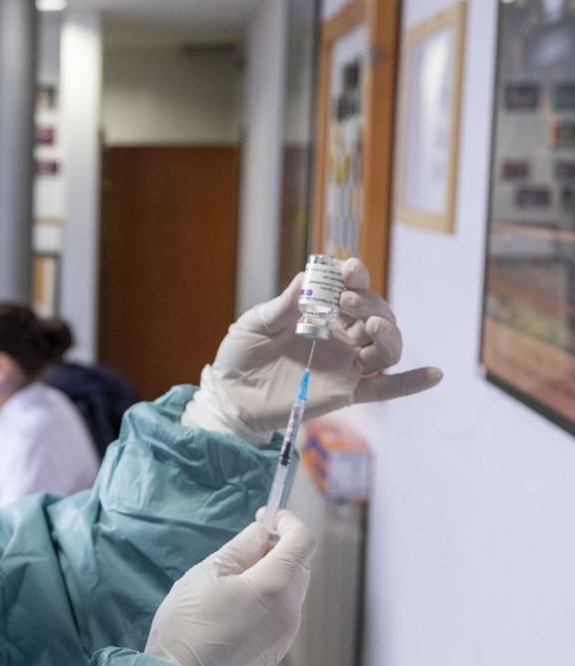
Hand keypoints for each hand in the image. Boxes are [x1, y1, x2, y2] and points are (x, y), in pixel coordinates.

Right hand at [145, 511, 315, 665]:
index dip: (287, 521)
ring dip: (270, 575)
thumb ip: (239, 548)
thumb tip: (260, 533)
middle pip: (299, 565)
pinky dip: (267, 598)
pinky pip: (281, 612)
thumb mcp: (207, 573)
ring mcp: (286, 633)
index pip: (303, 540)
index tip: (266, 516)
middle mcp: (290, 609)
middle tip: (242, 549)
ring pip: (290, 589)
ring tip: (231, 580)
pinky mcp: (277, 650)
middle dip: (277, 548)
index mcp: (274, 585)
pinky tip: (234, 607)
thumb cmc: (189, 624)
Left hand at [183, 258, 442, 441]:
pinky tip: (435, 374)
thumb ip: (283, 304)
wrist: (230, 397)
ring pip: (386, 349)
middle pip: (376, 316)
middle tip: (346, 301)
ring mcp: (346, 365)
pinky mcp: (345, 393)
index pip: (351, 290)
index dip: (356, 277)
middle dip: (369, 303)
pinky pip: (384, 389)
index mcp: (321, 314)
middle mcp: (340, 337)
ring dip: (389, 334)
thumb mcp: (256, 324)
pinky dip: (411, 382)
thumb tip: (310, 276)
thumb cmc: (240, 356)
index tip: (348, 269)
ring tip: (372, 326)